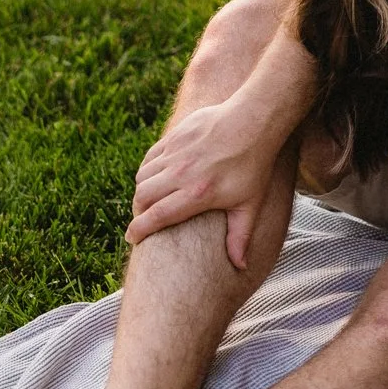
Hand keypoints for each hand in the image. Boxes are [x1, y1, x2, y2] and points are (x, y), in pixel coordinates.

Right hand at [127, 98, 280, 268]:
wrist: (255, 121)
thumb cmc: (254, 164)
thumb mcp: (250, 203)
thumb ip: (240, 237)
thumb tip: (241, 268)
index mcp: (198, 193)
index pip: (157, 216)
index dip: (139, 231)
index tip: (132, 239)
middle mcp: (182, 173)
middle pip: (143, 197)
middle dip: (139, 212)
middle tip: (145, 219)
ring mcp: (177, 151)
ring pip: (143, 176)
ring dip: (143, 190)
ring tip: (152, 199)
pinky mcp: (176, 135)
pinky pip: (150, 156)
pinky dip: (147, 169)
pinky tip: (156, 176)